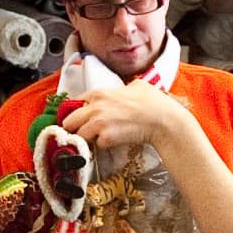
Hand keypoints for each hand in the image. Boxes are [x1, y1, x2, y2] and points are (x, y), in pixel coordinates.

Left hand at [61, 80, 183, 151]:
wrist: (164, 121)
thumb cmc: (154, 103)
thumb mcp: (137, 86)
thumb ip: (122, 89)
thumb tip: (123, 91)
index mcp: (99, 93)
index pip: (74, 103)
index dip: (76, 112)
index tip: (79, 119)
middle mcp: (94, 107)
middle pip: (68, 121)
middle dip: (74, 128)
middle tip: (83, 133)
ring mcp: (98, 124)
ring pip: (79, 136)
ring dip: (87, 139)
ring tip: (101, 139)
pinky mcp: (105, 139)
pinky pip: (97, 145)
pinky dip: (104, 146)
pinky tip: (115, 142)